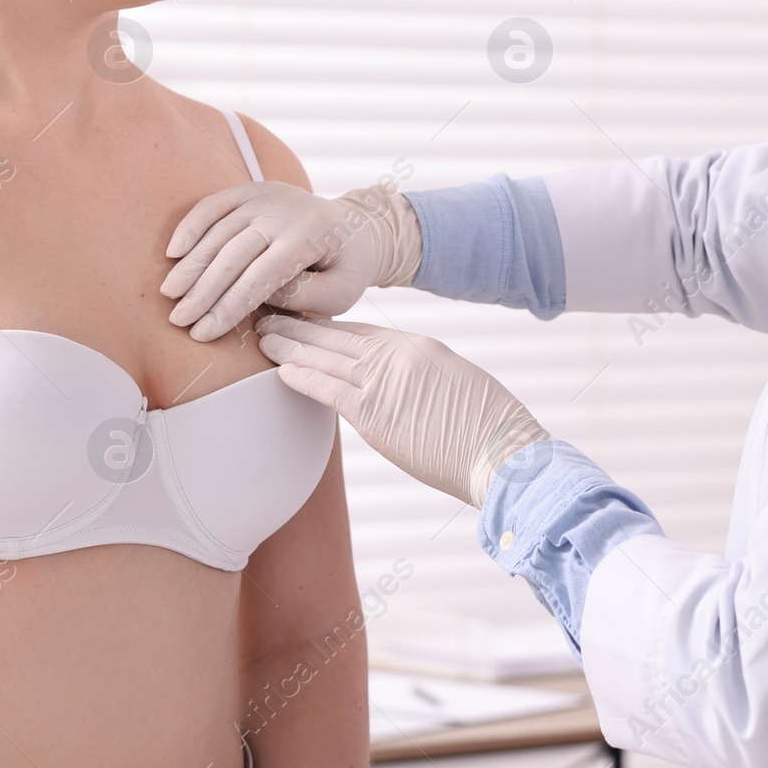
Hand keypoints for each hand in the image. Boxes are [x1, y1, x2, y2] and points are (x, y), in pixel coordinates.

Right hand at [161, 182, 420, 341]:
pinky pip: (214, 204)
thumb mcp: (340, 293)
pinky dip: (191, 225)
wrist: (356, 227)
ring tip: (170, 293)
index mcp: (310, 236)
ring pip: (219, 230)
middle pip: (233, 253)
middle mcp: (285, 211)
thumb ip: (302, 296)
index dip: (228, 306)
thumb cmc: (346, 268)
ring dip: (191, 263)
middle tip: (178, 318)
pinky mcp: (251, 190)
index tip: (203, 332)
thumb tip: (255, 293)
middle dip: (203, 290)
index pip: (261, 276)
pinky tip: (173, 252)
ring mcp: (266, 197)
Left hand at [254, 315, 552, 506]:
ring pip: (324, 355)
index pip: (361, 331)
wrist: (505, 454)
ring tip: (261, 335)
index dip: (328, 326)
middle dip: (299, 324)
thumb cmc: (490, 430)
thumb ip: (419, 378)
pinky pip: (327, 388)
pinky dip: (301, 376)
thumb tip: (396, 388)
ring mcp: (385, 381)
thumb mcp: (454, 384)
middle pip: (336, 336)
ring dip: (289, 344)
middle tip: (268, 313)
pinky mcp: (375, 413)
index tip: (303, 320)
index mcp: (418, 346)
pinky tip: (280, 369)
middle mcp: (398, 355)